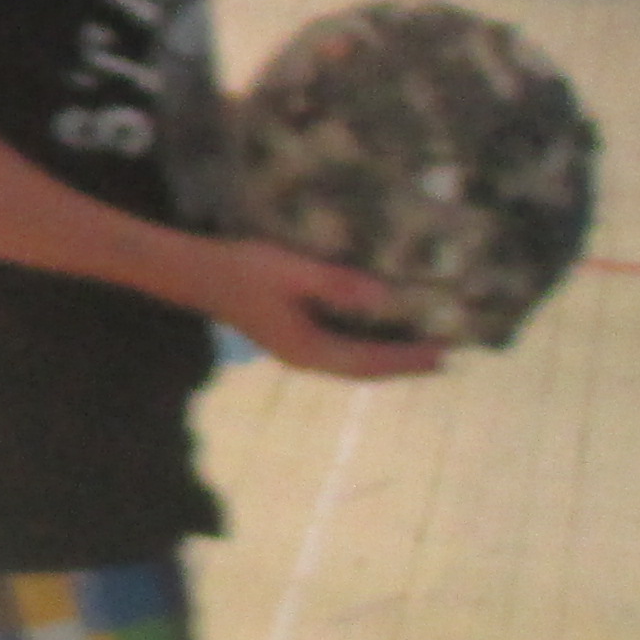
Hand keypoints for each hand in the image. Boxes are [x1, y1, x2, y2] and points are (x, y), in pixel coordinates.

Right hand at [207, 242, 446, 378]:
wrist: (196, 274)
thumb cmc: (242, 270)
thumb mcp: (292, 271)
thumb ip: (337, 284)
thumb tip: (386, 297)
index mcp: (309, 349)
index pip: (369, 360)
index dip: (407, 358)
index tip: (443, 353)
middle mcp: (307, 358)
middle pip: (365, 370)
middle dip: (403, 365)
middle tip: (443, 358)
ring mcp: (297, 350)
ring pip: (353, 363)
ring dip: (386, 359)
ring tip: (419, 353)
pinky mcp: (291, 337)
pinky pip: (341, 350)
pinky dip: (366, 348)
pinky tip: (377, 336)